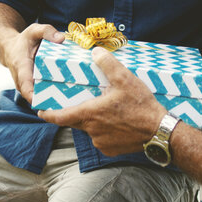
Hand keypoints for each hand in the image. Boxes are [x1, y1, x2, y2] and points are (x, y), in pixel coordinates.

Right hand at [4, 23, 65, 102]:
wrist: (11, 49)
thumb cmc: (24, 41)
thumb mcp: (33, 30)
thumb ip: (46, 31)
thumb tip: (61, 38)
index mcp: (21, 67)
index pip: (25, 86)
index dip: (35, 97)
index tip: (47, 102)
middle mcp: (22, 81)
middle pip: (35, 96)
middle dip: (51, 100)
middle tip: (69, 99)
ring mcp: (27, 87)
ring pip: (40, 97)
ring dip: (53, 99)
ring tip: (72, 98)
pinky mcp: (33, 88)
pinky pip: (42, 95)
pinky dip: (53, 95)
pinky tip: (68, 94)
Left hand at [38, 48, 165, 154]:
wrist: (160, 132)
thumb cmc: (141, 106)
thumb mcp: (124, 79)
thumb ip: (107, 63)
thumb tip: (95, 52)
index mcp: (90, 114)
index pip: (60, 117)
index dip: (48, 114)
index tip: (40, 110)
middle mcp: (92, 131)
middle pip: (75, 121)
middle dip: (74, 112)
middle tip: (79, 100)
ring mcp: (101, 142)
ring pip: (90, 129)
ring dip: (93, 120)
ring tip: (106, 108)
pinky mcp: (111, 150)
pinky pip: (101, 138)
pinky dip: (104, 130)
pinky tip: (116, 121)